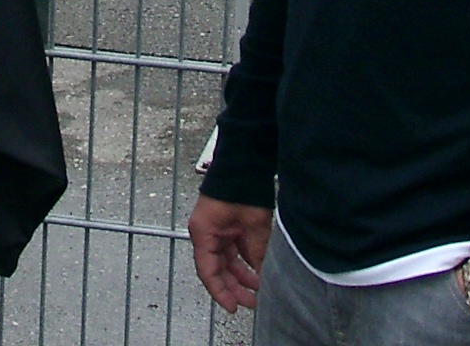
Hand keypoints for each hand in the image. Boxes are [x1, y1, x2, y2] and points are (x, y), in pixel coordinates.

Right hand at [187, 195, 269, 312]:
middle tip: (251, 302)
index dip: (221, 292)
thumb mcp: (253, 225)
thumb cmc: (241, 186)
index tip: (233, 307)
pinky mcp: (230, 226)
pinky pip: (235, 251)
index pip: (208, 271)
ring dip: (242, 276)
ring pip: (228, 261)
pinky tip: (258, 272)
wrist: (246, 162)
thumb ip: (257, 252)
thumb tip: (265, 276)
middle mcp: (207, 233)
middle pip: (218, 269)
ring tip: (259, 289)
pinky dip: (246, 262)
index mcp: (204, 232)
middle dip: (234, 287)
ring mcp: (218, 229)